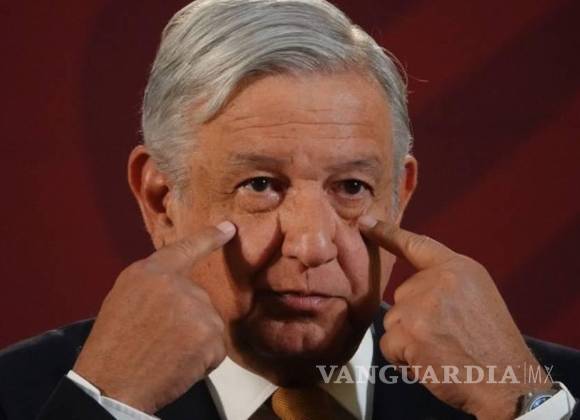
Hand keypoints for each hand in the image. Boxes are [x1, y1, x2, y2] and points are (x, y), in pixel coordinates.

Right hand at [73, 221, 235, 412]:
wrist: (111, 383)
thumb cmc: (112, 346)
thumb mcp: (122, 299)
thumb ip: (153, 285)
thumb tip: (177, 285)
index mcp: (149, 272)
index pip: (185, 248)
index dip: (209, 237)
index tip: (229, 228)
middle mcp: (176, 283)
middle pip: (198, 298)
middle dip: (186, 320)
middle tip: (158, 338)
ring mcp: (197, 307)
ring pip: (209, 323)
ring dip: (195, 341)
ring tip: (166, 353)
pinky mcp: (210, 333)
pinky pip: (215, 347)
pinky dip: (203, 360)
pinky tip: (180, 364)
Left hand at [358, 216, 550, 419]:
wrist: (508, 381)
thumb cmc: (493, 345)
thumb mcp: (478, 296)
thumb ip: (446, 284)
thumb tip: (414, 286)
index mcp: (459, 268)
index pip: (417, 245)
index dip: (388, 233)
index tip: (365, 223)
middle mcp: (438, 280)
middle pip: (402, 296)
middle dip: (415, 319)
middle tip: (446, 337)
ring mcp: (422, 304)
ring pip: (393, 321)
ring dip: (409, 341)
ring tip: (441, 351)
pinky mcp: (409, 331)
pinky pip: (389, 345)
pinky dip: (402, 359)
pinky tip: (430, 363)